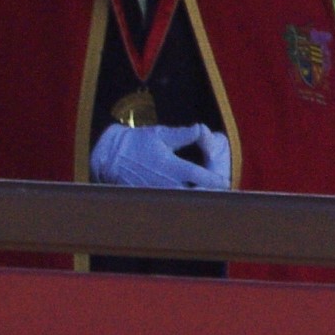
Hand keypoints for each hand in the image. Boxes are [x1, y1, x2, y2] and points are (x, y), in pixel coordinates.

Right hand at [90, 123, 230, 191]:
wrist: (109, 156)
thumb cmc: (136, 142)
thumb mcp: (160, 135)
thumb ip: (183, 135)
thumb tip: (200, 129)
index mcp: (173, 167)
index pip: (201, 177)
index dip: (216, 181)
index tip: (225, 183)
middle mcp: (167, 183)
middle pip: (196, 195)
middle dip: (208, 195)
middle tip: (219, 195)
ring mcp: (158, 194)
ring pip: (183, 203)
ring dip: (195, 201)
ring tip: (206, 201)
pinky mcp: (150, 199)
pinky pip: (169, 205)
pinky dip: (179, 205)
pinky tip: (187, 204)